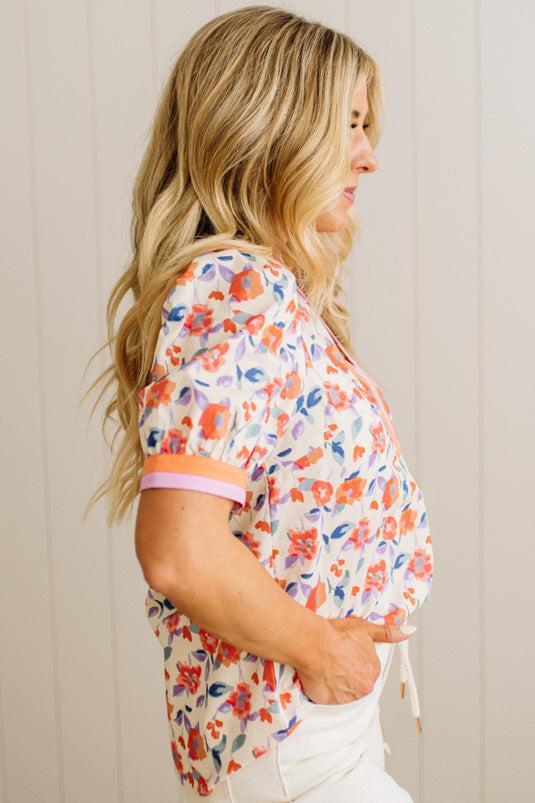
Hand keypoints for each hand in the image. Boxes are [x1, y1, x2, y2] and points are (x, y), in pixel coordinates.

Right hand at [296, 613, 415, 705]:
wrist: (314, 644)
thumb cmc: (338, 634)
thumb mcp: (366, 629)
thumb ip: (389, 632)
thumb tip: (410, 630)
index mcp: (374, 671)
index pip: (366, 668)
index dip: (354, 658)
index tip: (344, 651)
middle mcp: (364, 688)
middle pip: (356, 681)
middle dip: (347, 672)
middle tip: (334, 658)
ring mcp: (346, 697)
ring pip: (343, 690)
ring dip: (336, 682)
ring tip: (326, 666)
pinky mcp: (329, 703)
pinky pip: (328, 697)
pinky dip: (324, 688)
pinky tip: (320, 675)